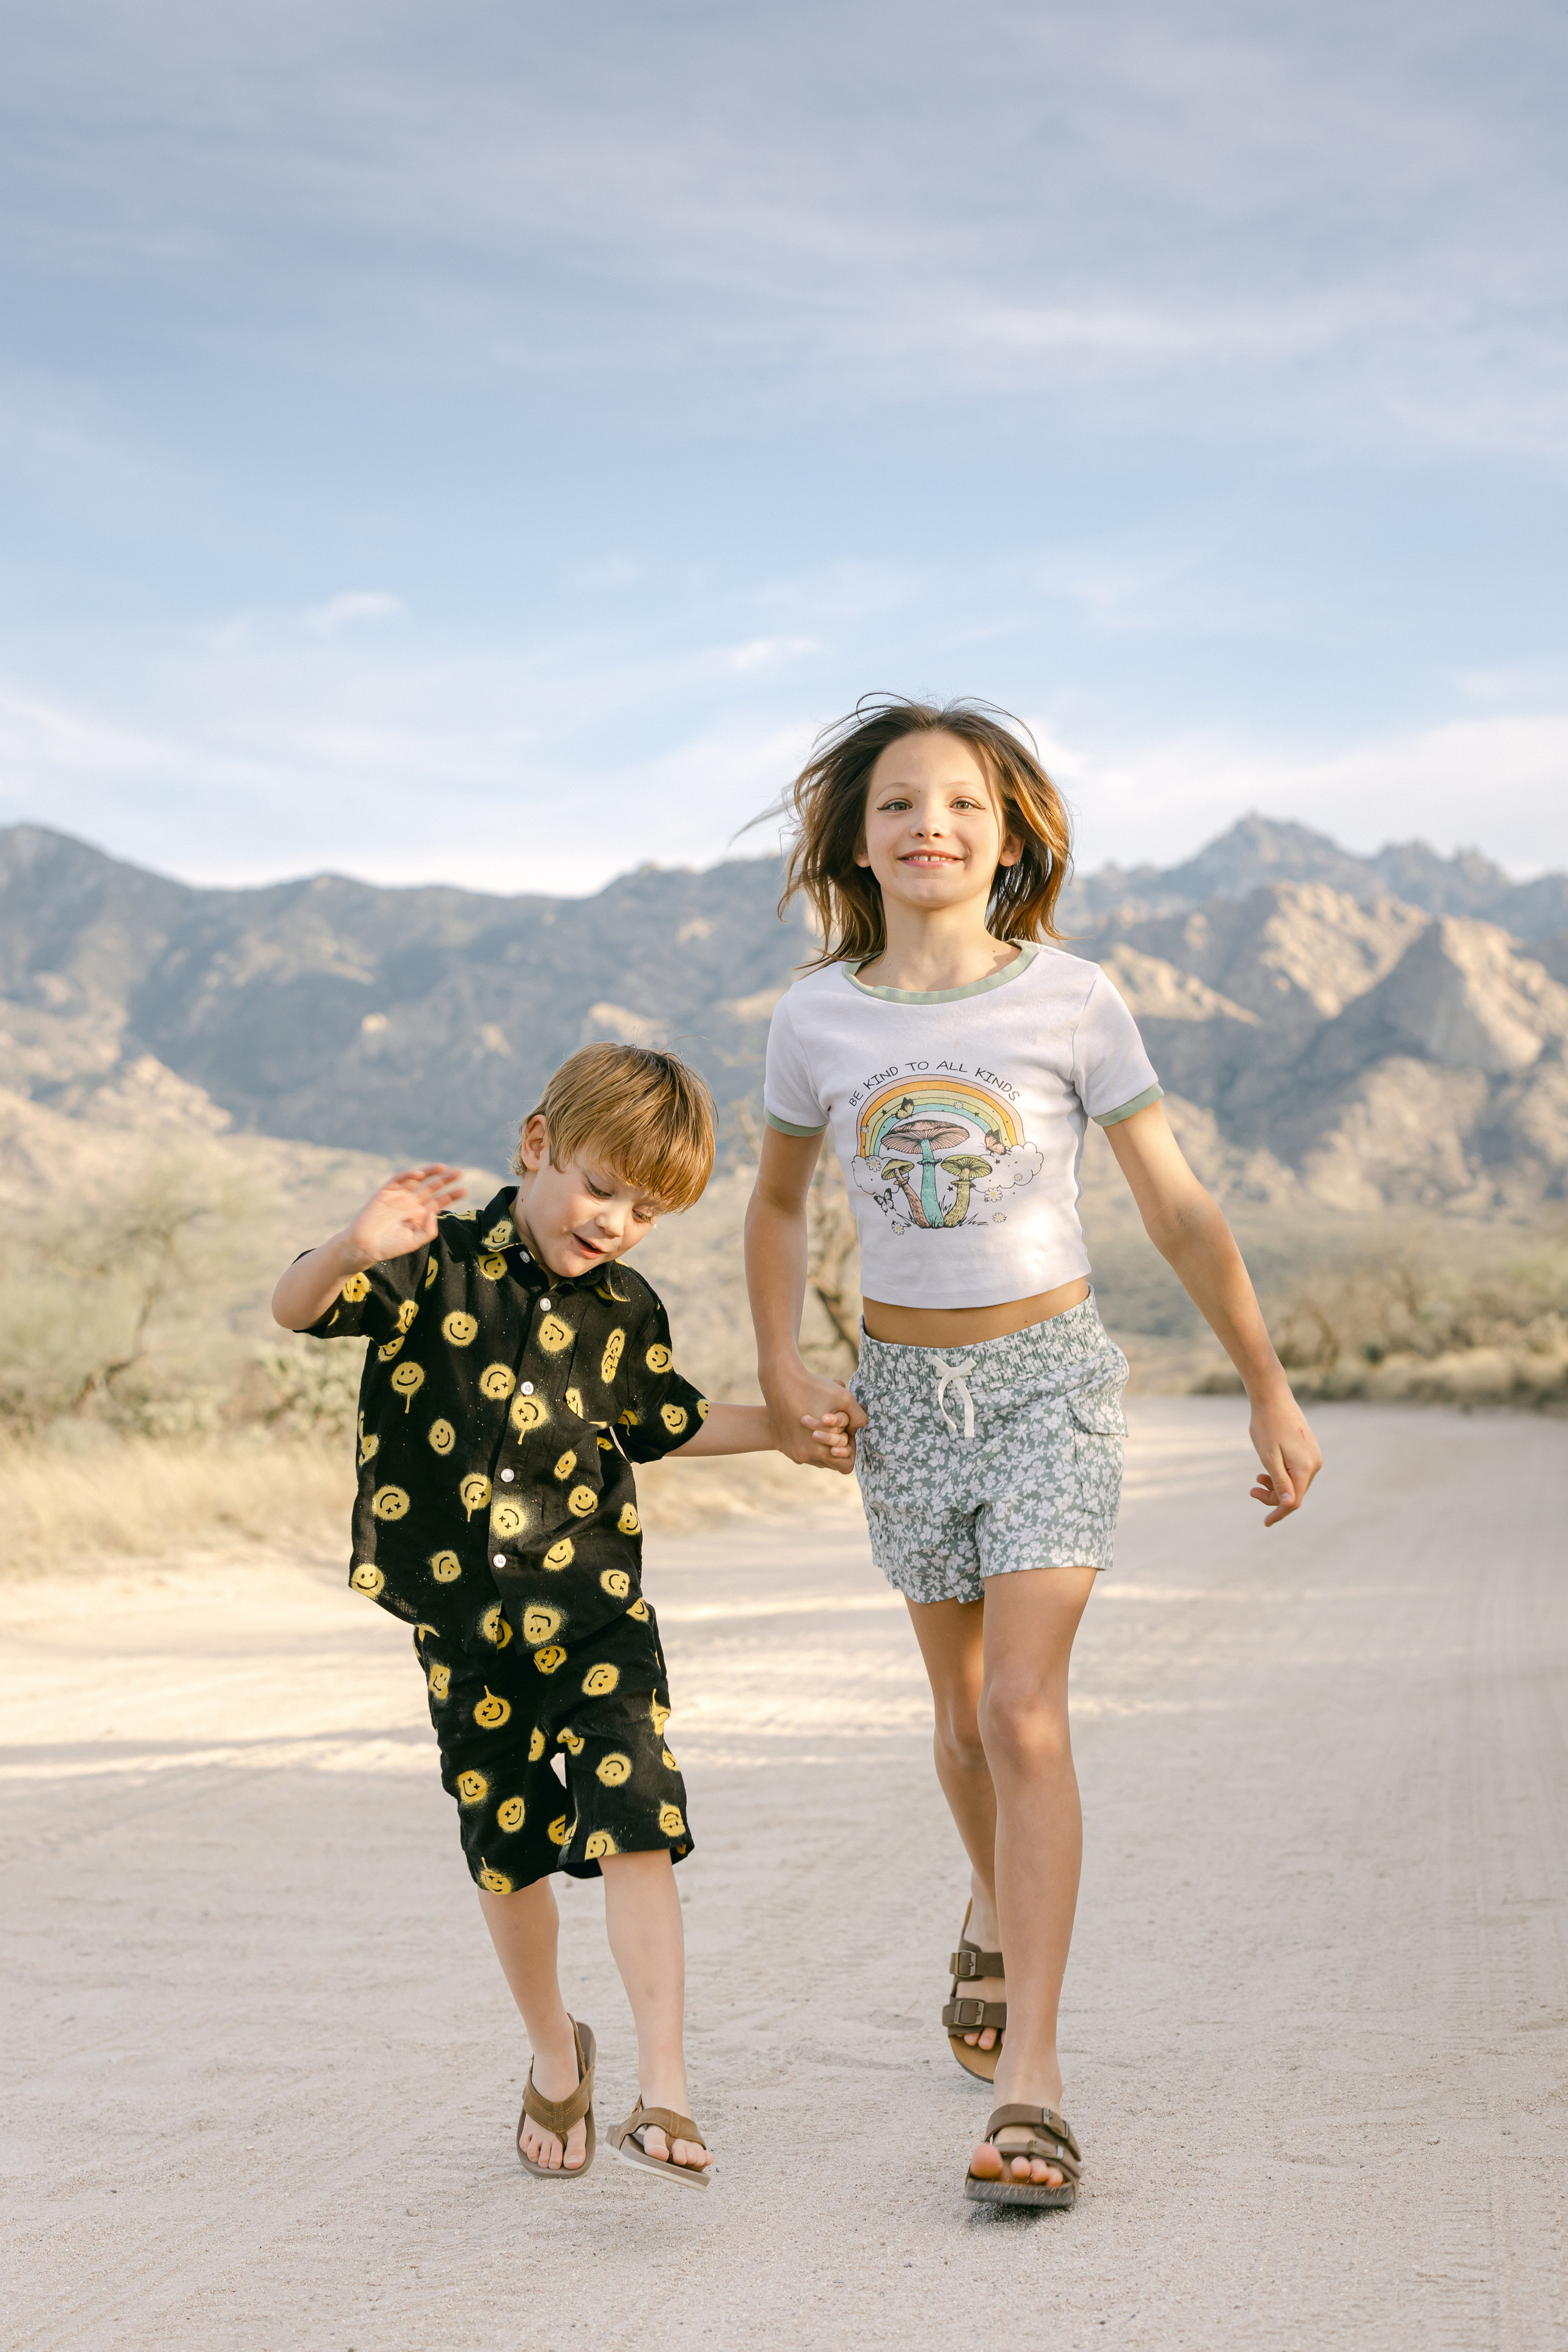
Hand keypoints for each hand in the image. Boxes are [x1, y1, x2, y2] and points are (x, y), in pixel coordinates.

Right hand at [344, 1165, 465, 1267]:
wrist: (364, 1246)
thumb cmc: (389, 1246)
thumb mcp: (414, 1242)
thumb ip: (428, 1230)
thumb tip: (434, 1213)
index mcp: (419, 1215)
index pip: (439, 1202)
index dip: (451, 1196)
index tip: (464, 1191)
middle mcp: (411, 1203)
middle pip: (432, 1188)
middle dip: (445, 1181)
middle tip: (459, 1173)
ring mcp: (398, 1197)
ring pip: (417, 1180)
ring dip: (430, 1173)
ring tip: (443, 1167)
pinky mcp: (385, 1192)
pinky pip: (398, 1180)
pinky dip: (408, 1175)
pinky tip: (419, 1174)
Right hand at [761, 1358, 867, 1474]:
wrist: (777, 1383)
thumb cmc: (812, 1389)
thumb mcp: (843, 1398)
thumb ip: (858, 1417)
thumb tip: (856, 1429)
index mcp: (819, 1451)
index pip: (846, 1466)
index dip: (850, 1450)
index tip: (846, 1433)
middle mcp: (804, 1457)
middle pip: (832, 1462)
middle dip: (837, 1445)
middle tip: (836, 1427)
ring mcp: (793, 1453)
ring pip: (817, 1457)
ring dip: (823, 1443)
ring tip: (822, 1423)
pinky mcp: (784, 1447)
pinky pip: (804, 1451)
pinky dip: (809, 1441)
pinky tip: (808, 1423)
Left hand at [1248, 1391, 1321, 1526]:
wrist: (1273, 1396)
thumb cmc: (1266, 1425)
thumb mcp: (1268, 1456)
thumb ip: (1279, 1481)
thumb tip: (1289, 1504)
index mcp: (1304, 1467)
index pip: (1294, 1501)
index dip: (1279, 1513)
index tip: (1266, 1523)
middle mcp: (1315, 1463)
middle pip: (1296, 1492)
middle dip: (1274, 1497)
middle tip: (1251, 1490)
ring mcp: (1314, 1455)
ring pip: (1297, 1481)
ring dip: (1277, 1485)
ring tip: (1257, 1478)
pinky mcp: (1310, 1448)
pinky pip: (1298, 1470)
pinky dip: (1283, 1474)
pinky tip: (1268, 1469)